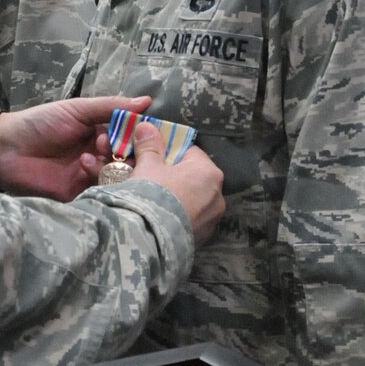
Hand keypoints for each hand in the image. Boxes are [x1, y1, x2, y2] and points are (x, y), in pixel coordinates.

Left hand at [0, 94, 153, 200]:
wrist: (5, 149)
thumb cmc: (40, 123)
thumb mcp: (76, 110)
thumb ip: (110, 107)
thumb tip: (147, 101)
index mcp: (101, 134)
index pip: (131, 138)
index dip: (137, 136)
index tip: (137, 132)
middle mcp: (101, 157)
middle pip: (129, 161)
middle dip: (124, 154)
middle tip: (107, 146)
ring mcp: (90, 177)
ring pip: (117, 178)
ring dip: (109, 166)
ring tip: (90, 156)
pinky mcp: (80, 196)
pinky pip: (101, 194)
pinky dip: (98, 182)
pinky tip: (85, 168)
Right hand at [127, 121, 223, 243]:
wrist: (150, 238)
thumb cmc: (153, 194)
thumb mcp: (147, 167)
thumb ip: (149, 146)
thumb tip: (146, 126)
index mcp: (209, 172)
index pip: (190, 152)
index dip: (169, 152)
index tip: (153, 156)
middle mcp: (218, 195)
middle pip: (192, 177)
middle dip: (172, 176)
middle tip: (150, 178)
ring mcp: (212, 220)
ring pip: (192, 200)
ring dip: (176, 197)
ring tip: (153, 200)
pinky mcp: (202, 238)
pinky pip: (189, 219)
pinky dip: (177, 216)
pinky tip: (160, 217)